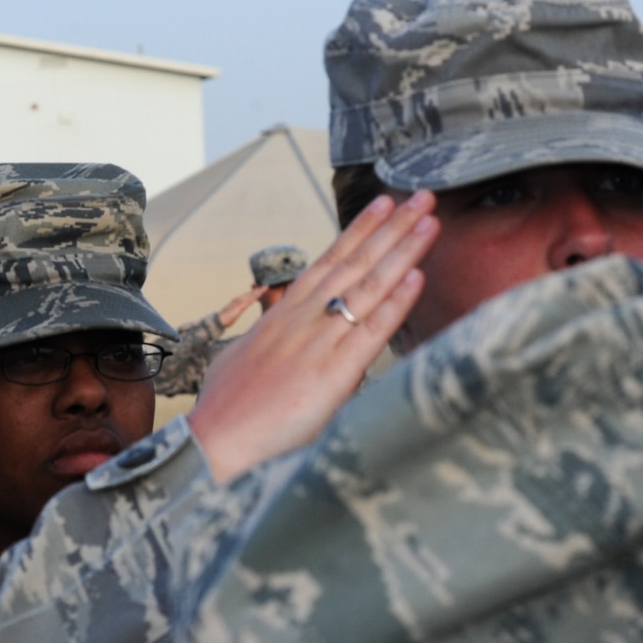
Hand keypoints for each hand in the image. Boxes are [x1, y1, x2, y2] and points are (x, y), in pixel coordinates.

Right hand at [189, 191, 437, 480]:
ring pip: (368, 288)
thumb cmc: (224, 413)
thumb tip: (285, 347)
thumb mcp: (240, 363)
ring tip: (429, 222)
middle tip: (421, 197)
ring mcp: (317, 344)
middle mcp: (301, 321)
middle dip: (390, 228)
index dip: (359, 231)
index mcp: (281, 317)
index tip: (383, 204)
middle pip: (354, 263)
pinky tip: (416, 278)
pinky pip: (370, 332)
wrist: (212, 444)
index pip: (328, 262)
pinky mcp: (332, 376)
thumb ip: (271, 348)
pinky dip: (395, 303)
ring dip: (402, 252)